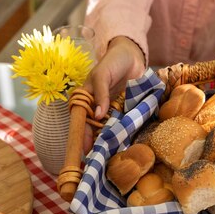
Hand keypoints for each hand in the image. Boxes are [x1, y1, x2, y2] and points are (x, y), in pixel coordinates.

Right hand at [82, 36, 145, 153]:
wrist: (133, 55)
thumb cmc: (113, 61)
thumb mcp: (102, 75)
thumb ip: (100, 94)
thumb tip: (98, 116)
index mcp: (87, 97)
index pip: (81, 119)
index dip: (82, 134)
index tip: (85, 149)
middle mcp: (97, 105)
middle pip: (93, 127)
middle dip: (94, 142)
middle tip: (98, 158)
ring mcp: (111, 108)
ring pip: (107, 127)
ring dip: (108, 140)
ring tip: (110, 156)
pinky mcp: (124, 108)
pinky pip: (121, 122)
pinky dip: (122, 132)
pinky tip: (123, 144)